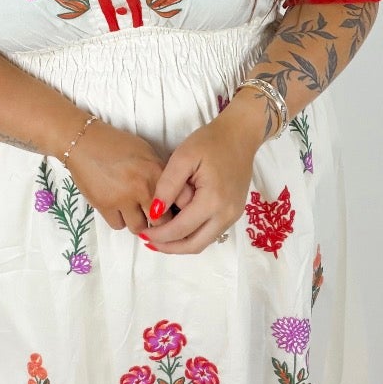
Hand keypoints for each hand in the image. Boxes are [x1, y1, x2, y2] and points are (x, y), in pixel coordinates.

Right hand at [64, 120, 195, 242]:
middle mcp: (142, 187)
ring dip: (139, 222)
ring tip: (135, 211)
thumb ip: (160, 173)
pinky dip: (120, 219)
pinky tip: (118, 208)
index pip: (179, 202)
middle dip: (159, 221)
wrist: (84, 142)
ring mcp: (123, 198)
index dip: (178, 210)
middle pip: (160, 221)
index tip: (174, 211)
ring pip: (139, 228)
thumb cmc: (117, 145)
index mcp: (156, 171)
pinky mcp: (105, 206)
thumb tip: (173, 194)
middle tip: (154, 216)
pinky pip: (119, 225)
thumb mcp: (146, 153)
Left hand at [143, 100, 261, 254]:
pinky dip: (192, 236)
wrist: (240, 136)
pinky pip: (210, 233)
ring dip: (180, 244)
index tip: (142, 233)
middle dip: (169, 247)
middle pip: (193, 245)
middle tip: (148, 241)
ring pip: (203, 242)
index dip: (160, 236)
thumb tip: (154, 212)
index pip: (181, 229)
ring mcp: (232, 216)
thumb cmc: (210, 142)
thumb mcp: (183, 157)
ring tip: (159, 238)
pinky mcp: (233, 213)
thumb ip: (168, 185)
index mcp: (213, 200)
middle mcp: (226, 214)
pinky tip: (177, 228)